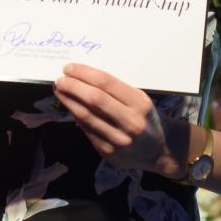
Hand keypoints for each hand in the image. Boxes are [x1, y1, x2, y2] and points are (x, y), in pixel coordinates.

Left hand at [53, 63, 173, 172]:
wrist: (160, 151)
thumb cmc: (146, 118)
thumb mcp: (139, 101)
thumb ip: (116, 91)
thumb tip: (83, 77)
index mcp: (140, 103)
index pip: (106, 83)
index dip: (84, 73)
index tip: (69, 68)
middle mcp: (131, 122)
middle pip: (95, 99)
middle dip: (73, 86)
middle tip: (60, 79)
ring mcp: (119, 139)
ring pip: (86, 116)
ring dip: (69, 101)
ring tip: (59, 90)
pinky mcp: (108, 152)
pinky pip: (87, 129)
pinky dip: (75, 115)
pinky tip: (69, 106)